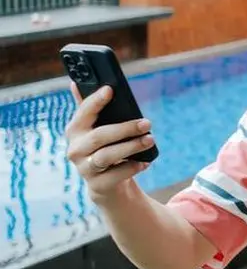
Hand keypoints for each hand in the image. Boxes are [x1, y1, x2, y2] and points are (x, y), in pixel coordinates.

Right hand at [64, 85, 152, 199]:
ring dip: (132, 146)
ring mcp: (85, 169)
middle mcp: (75, 150)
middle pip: (99, 136)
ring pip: (107, 156)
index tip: (110, 89)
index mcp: (75, 131)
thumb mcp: (97, 128)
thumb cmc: (104, 147)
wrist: (107, 184)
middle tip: (147, 123)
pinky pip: (116, 175)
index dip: (95, 101)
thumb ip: (89, 108)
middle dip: (125, 128)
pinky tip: (145, 162)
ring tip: (150, 140)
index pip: (83, 113)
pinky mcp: (97, 186)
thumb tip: (75, 83)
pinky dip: (132, 167)